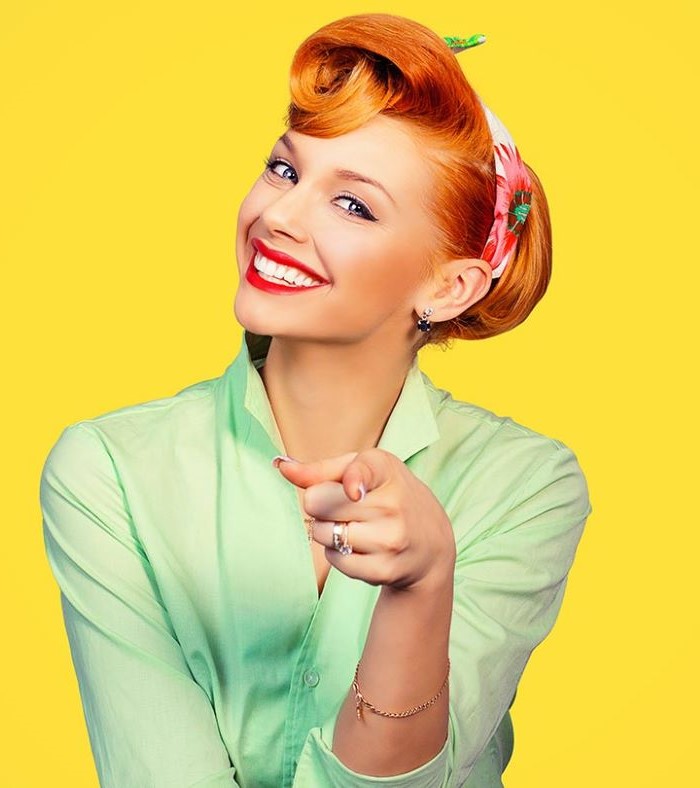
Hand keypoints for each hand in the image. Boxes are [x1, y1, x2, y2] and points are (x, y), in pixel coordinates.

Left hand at [274, 448, 455, 591]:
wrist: (430, 542)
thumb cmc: (386, 495)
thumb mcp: (362, 470)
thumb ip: (320, 469)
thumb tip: (281, 466)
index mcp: (385, 469)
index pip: (361, 474)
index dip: (351, 482)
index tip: (353, 492)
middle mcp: (393, 504)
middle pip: (317, 503)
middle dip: (320, 505)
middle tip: (344, 505)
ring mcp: (390, 539)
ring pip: (322, 533)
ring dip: (326, 531)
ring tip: (353, 526)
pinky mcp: (384, 569)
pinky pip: (334, 560)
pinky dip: (337, 554)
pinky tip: (360, 547)